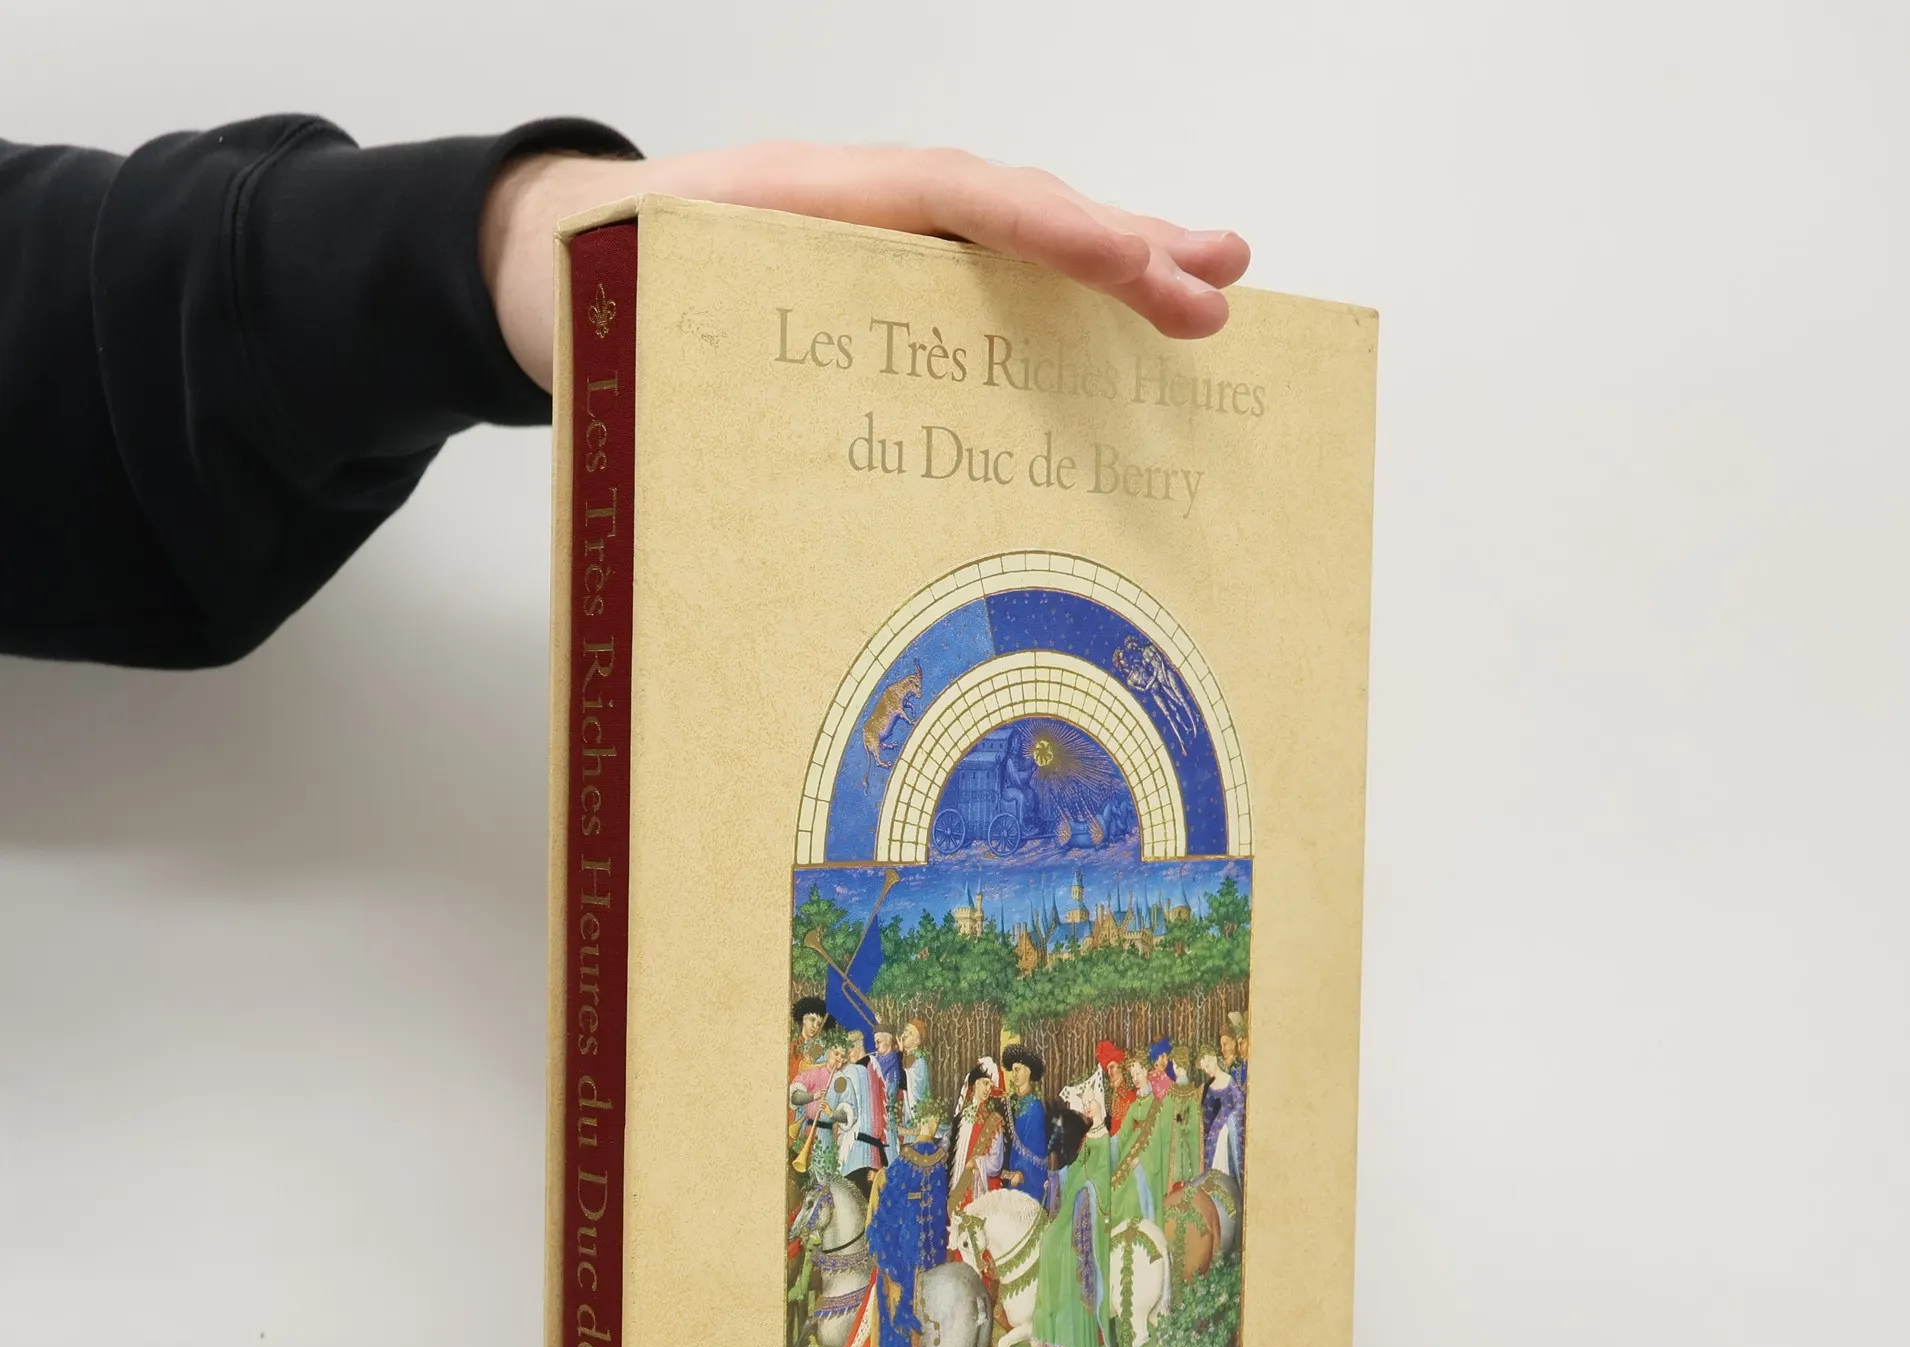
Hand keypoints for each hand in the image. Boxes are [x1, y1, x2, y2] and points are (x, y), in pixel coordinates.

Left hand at [483, 143, 1251, 391]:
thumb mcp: (635, 299)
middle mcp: (867, 210)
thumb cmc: (600, 287)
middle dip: (1123, 248)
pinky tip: (1112, 325)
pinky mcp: (885, 285)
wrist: (552, 261)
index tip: (1133, 268)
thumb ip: (699, 331)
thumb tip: (759, 443)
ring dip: (1114, 262)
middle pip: (1016, 213)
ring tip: (1206, 279)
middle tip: (1216, 289)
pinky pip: (985, 281)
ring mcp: (884, 242)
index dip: (1053, 234)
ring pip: (1014, 244)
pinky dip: (1057, 296)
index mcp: (814, 200)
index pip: (962, 202)